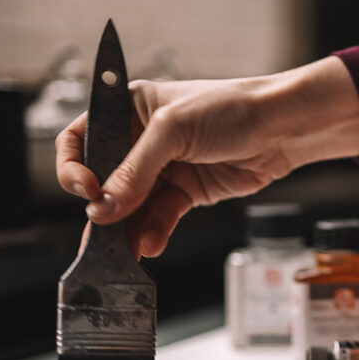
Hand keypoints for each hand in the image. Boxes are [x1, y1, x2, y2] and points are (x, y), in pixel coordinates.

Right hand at [56, 56, 358, 256]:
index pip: (81, 140)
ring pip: (132, 205)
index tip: (86, 189)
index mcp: (127, 109)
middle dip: (101, 207)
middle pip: (105, 180)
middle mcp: (141, 140)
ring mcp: (165, 168)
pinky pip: (161, 216)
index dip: (75, 167)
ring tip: (122, 251)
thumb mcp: (173, 130)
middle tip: (101, 229)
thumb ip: (136, 169)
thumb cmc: (231, 108)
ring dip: (126, 229)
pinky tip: (150, 244)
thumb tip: (103, 207)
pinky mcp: (188, 191)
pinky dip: (154, 231)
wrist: (282, 127)